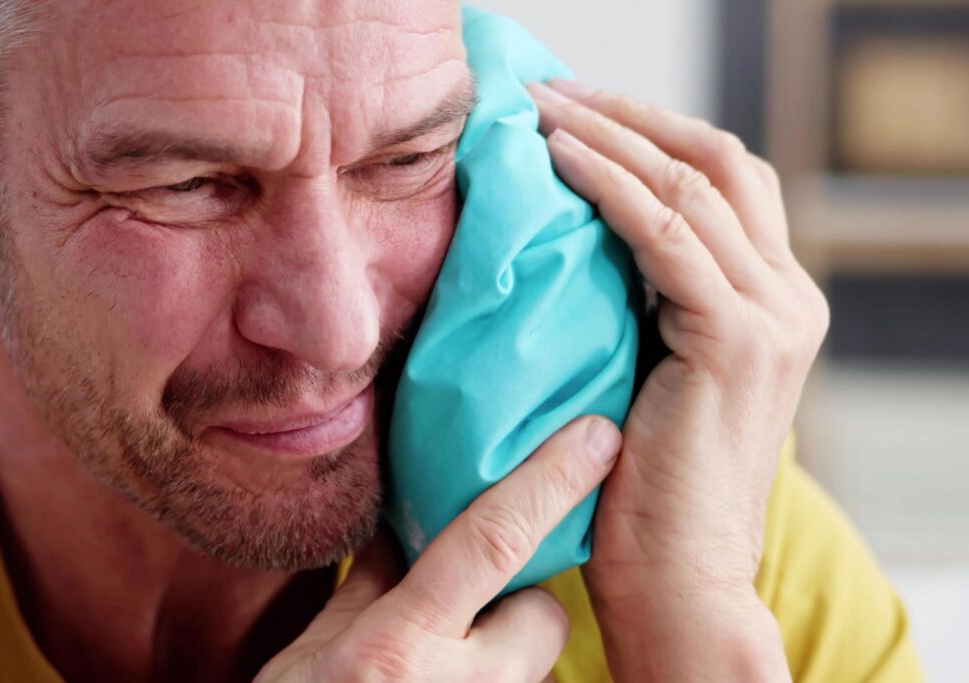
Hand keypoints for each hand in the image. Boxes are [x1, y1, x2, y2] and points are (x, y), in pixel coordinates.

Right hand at [254, 416, 622, 682]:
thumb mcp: (308, 660)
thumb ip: (366, 590)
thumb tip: (406, 527)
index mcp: (396, 647)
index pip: (492, 541)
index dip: (549, 479)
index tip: (597, 434)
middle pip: (542, 612)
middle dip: (520, 602)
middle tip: (468, 613)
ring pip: (533, 662)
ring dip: (502, 654)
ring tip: (445, 669)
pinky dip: (493, 681)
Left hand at [529, 80, 828, 680]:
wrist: (679, 578)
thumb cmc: (644, 483)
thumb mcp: (651, 368)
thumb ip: (646, 302)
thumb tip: (581, 233)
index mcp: (774, 301)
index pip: (725, 181)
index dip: (651, 133)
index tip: (575, 109)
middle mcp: (790, 297)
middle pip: (719, 160)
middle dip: (632, 116)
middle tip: (553, 93)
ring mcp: (773, 317)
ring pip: (695, 185)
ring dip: (613, 136)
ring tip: (543, 111)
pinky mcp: (736, 342)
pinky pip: (668, 235)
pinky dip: (612, 187)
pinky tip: (561, 160)